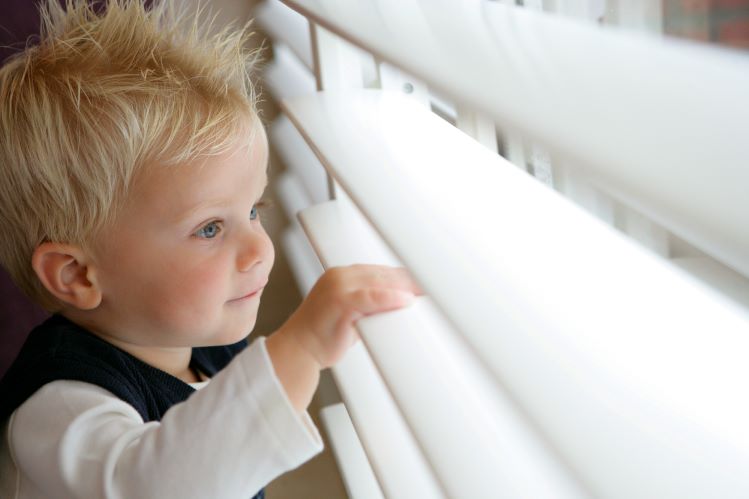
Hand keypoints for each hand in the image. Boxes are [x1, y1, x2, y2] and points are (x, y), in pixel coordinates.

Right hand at [281, 264, 420, 368]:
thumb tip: (403, 303)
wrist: (299, 351)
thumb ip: (374, 304)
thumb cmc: (324, 335)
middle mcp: (340, 276)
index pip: (382, 271)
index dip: (406, 278)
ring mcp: (339, 286)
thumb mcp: (354, 314)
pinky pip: (370, 296)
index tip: (426, 283)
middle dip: (410, 282)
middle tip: (433, 289)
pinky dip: (389, 298)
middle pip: (385, 274)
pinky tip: (406, 301)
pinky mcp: (339, 300)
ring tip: (426, 294)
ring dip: (406, 288)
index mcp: (343, 275)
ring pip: (380, 282)